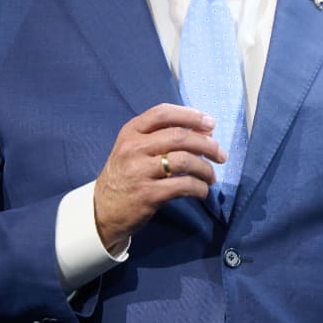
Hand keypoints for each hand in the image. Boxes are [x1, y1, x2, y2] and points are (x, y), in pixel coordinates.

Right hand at [93, 104, 225, 247]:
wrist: (102, 209)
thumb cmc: (125, 175)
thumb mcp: (134, 149)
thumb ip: (162, 137)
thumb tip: (205, 132)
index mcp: (131, 132)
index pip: (163, 113)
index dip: (191, 115)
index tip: (211, 124)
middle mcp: (133, 148)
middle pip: (179, 137)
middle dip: (207, 145)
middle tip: (220, 155)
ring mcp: (139, 171)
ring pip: (184, 161)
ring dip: (205, 168)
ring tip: (211, 176)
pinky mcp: (147, 194)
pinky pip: (183, 186)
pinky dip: (199, 188)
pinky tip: (202, 191)